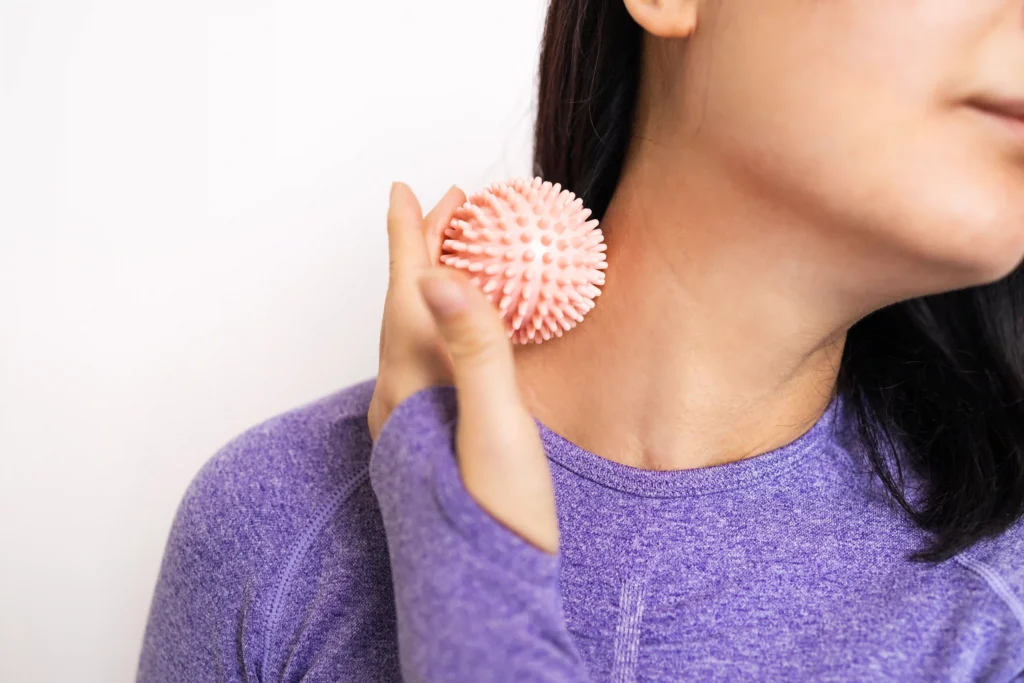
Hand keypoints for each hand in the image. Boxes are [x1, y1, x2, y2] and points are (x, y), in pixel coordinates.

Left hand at [367, 182, 558, 554]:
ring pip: (414, 329)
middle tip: (454, 206)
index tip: (409, 190)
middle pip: (407, 302)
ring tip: (460, 250)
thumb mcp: (497, 427)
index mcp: (415, 386)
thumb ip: (472, 350)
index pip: (407, 291)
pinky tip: (462, 326)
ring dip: (433, 281)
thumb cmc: (498, 518)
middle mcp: (401, 398)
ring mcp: (410, 420)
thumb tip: (434, 280)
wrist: (488, 592)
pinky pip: (426, 356)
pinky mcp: (425, 437)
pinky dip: (443, 321)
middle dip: (426, 248)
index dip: (410, 236)